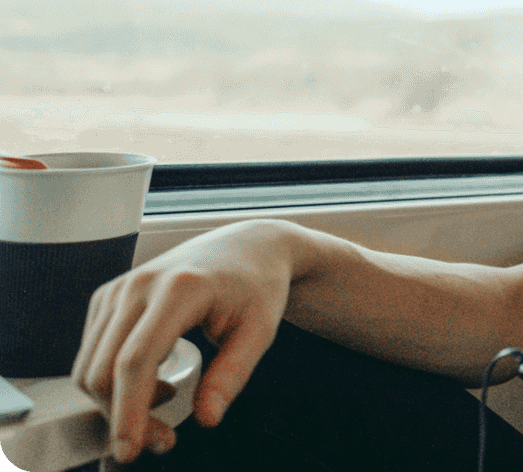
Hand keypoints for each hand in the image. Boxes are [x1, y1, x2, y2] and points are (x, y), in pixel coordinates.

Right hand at [71, 219, 299, 462]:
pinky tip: (155, 382)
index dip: (128, 411)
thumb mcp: (260, 331)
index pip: (136, 361)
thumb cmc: (257, 286)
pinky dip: (114, 380)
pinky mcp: (107, 297)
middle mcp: (138, 285)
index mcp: (179, 290)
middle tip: (164, 439)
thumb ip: (233, 375)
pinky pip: (93, 353)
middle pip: (104, 369)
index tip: (131, 449)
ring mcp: (117, 289)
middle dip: (123, 416)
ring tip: (166, 407)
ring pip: (90, 365)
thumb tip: (207, 419)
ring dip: (116, 402)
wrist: (246, 247)